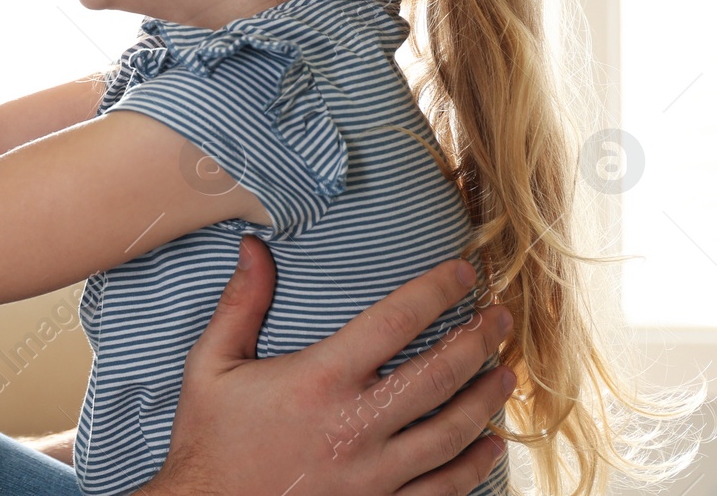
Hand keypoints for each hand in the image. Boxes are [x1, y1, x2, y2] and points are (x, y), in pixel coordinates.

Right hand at [146, 236, 511, 495]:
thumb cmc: (209, 439)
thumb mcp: (212, 364)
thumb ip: (241, 303)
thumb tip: (255, 245)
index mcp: (320, 380)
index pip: (395, 321)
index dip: (436, 290)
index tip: (462, 272)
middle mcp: (355, 425)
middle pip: (439, 375)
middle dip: (479, 340)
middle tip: (502, 317)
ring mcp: (373, 474)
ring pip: (451, 433)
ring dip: (486, 399)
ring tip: (507, 373)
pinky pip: (442, 489)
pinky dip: (474, 467)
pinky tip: (490, 446)